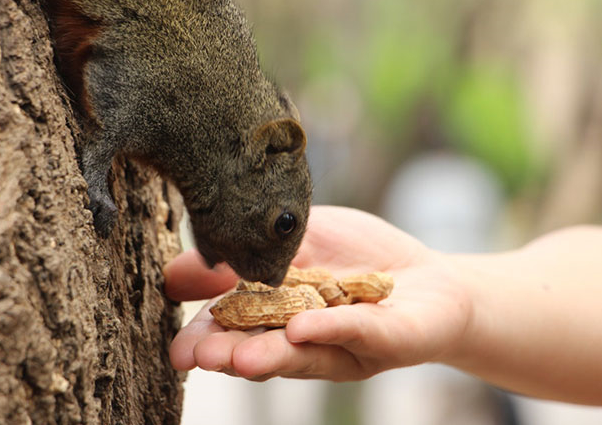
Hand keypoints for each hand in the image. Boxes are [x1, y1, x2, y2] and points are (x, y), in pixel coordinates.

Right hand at [164, 205, 472, 380]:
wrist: (429, 276)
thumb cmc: (357, 257)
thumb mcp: (291, 243)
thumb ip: (241, 257)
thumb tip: (172, 273)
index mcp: (278, 316)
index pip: (235, 329)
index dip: (206, 340)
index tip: (177, 351)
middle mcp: (307, 340)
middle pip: (264, 349)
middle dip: (230, 353)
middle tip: (199, 358)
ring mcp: (347, 343)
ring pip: (306, 353)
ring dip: (271, 356)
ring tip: (238, 359)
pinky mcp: (390, 338)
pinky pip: (361, 332)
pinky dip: (331, 330)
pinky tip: (302, 329)